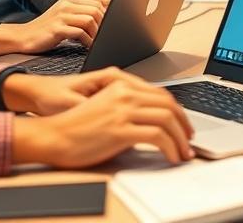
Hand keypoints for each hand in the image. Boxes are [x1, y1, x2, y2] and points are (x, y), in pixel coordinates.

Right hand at [0, 0, 107, 54]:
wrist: (23, 37)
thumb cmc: (46, 30)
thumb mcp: (64, 17)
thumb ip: (80, 14)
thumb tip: (103, 17)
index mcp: (69, 0)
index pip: (97, 1)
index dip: (108, 12)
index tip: (114, 23)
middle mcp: (66, 4)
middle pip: (96, 9)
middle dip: (104, 24)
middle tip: (105, 36)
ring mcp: (61, 15)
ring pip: (90, 19)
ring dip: (97, 33)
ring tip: (97, 42)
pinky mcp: (57, 28)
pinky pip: (79, 32)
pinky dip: (87, 40)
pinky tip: (87, 46)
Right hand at [12, 70, 194, 166]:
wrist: (53, 136)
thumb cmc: (75, 126)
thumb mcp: (105, 108)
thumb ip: (128, 108)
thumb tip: (152, 121)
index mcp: (121, 85)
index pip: (161, 94)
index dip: (177, 111)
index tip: (183, 125)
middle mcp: (124, 93)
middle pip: (169, 104)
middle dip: (184, 125)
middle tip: (189, 140)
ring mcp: (123, 110)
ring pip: (167, 119)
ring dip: (181, 139)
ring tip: (184, 153)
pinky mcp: (121, 129)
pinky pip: (158, 136)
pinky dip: (171, 147)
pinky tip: (172, 156)